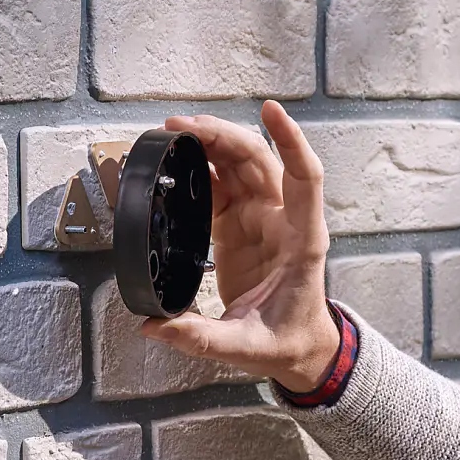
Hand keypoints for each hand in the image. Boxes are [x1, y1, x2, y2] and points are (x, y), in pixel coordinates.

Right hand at [140, 100, 339, 394]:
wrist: (299, 348)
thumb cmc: (286, 342)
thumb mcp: (245, 349)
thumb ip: (200, 338)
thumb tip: (154, 326)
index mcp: (300, 241)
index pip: (305, 178)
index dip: (291, 141)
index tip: (271, 110)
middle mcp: (284, 220)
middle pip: (260, 160)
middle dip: (223, 135)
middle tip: (181, 126)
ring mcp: (262, 219)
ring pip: (242, 164)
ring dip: (212, 142)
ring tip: (174, 132)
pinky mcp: (241, 225)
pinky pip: (225, 185)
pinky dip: (204, 167)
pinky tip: (180, 158)